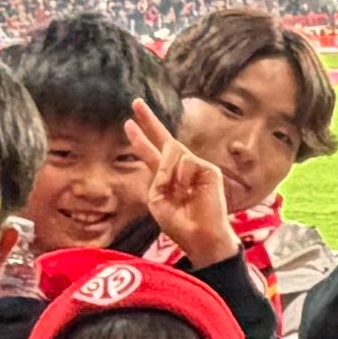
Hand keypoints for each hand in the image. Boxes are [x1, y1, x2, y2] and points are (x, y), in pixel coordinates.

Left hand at [124, 104, 239, 265]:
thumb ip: (157, 173)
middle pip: (164, 138)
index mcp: (166, 177)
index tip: (128, 123)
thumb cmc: (179, 223)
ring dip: (168, 172)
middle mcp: (181, 168)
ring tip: (178, 193)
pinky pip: (186, 162)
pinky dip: (182, 177)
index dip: (139, 139)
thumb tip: (172, 150)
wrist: (199, 236)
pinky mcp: (209, 169)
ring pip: (172, 151)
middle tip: (135, 102)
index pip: (151, 152)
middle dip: (149, 120)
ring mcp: (196, 167)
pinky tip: (190, 191)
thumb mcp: (156, 198)